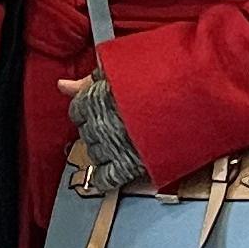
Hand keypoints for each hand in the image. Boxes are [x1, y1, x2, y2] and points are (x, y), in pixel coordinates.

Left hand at [58, 70, 152, 191]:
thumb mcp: (121, 70)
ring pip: (94, 154)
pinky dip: (105, 177)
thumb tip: (62, 85)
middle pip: (86, 132)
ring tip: (122, 140)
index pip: (77, 110)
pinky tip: (111, 171)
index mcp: (95, 100)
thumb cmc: (157, 80)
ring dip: (104, 149)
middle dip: (97, 128)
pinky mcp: (130, 164)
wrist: (186, 98)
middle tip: (116, 122)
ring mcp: (114, 146)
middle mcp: (100, 124)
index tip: (100, 108)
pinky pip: (106, 177)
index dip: (88, 109)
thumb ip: (89, 80)